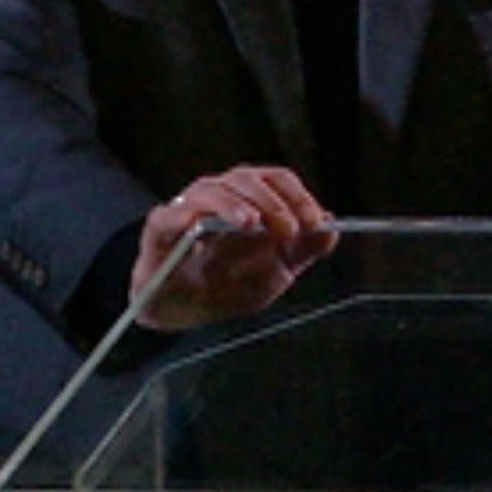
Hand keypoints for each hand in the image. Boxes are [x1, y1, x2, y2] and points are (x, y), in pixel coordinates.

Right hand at [130, 164, 337, 330]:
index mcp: (249, 199)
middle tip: (288, 229)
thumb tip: (332, 228)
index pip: (276, 180)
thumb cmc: (227, 283)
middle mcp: (219, 195)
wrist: (183, 312)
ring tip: (251, 223)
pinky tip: (198, 226)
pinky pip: (170, 215)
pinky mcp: (159, 230)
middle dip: (273, 202)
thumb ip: (303, 252)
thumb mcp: (275, 272)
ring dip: (235, 204)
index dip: (299, 197)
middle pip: (247, 178)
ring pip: (212, 189)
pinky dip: (185, 216)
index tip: (316, 222)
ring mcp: (187, 209)